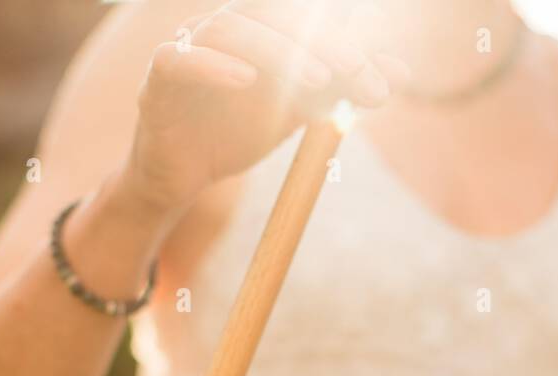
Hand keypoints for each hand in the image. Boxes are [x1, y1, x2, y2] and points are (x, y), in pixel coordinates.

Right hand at [123, 0, 409, 210]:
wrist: (184, 177)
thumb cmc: (237, 132)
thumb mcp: (298, 111)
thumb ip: (340, 88)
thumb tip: (398, 74)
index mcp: (259, 32)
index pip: (305, 20)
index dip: (344, 44)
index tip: (381, 83)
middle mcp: (224, 30)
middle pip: (272, 15)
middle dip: (320, 42)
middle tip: (355, 73)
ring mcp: (189, 49)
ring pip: (228, 27)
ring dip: (274, 48)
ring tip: (315, 79)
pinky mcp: (158, 80)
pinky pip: (177, 58)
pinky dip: (212, 64)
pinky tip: (247, 80)